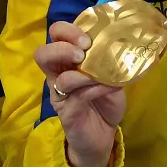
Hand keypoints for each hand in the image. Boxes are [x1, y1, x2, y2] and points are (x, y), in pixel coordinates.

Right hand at [33, 21, 124, 166]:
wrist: (102, 136)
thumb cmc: (103, 102)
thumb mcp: (110, 77)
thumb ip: (111, 63)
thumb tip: (123, 47)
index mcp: (66, 61)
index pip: (55, 37)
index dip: (67, 31)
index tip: (87, 37)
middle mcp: (57, 75)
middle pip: (42, 54)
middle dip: (62, 48)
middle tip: (83, 51)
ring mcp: (60, 95)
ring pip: (58, 78)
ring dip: (80, 73)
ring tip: (96, 74)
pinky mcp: (67, 112)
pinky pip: (77, 97)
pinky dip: (94, 88)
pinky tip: (108, 87)